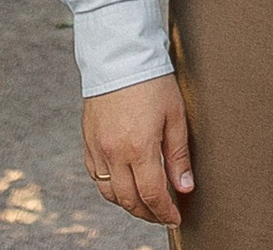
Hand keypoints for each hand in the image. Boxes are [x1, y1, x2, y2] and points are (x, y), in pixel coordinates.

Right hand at [81, 80, 195, 225]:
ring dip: (127, 203)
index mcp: (139, 147)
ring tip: (144, 202)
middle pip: (129, 200)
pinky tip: (122, 183)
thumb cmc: (152, 80)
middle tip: (162, 214)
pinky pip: (96, 176)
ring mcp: (97, 148)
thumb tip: (184, 187)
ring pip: (109, 193)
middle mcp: (114, 153)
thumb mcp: (175, 114)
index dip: (164, 212)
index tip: (174, 217)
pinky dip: (109, 187)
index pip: (152, 195)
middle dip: (147, 213)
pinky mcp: (88, 141)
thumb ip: (178, 155)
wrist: (120, 54)